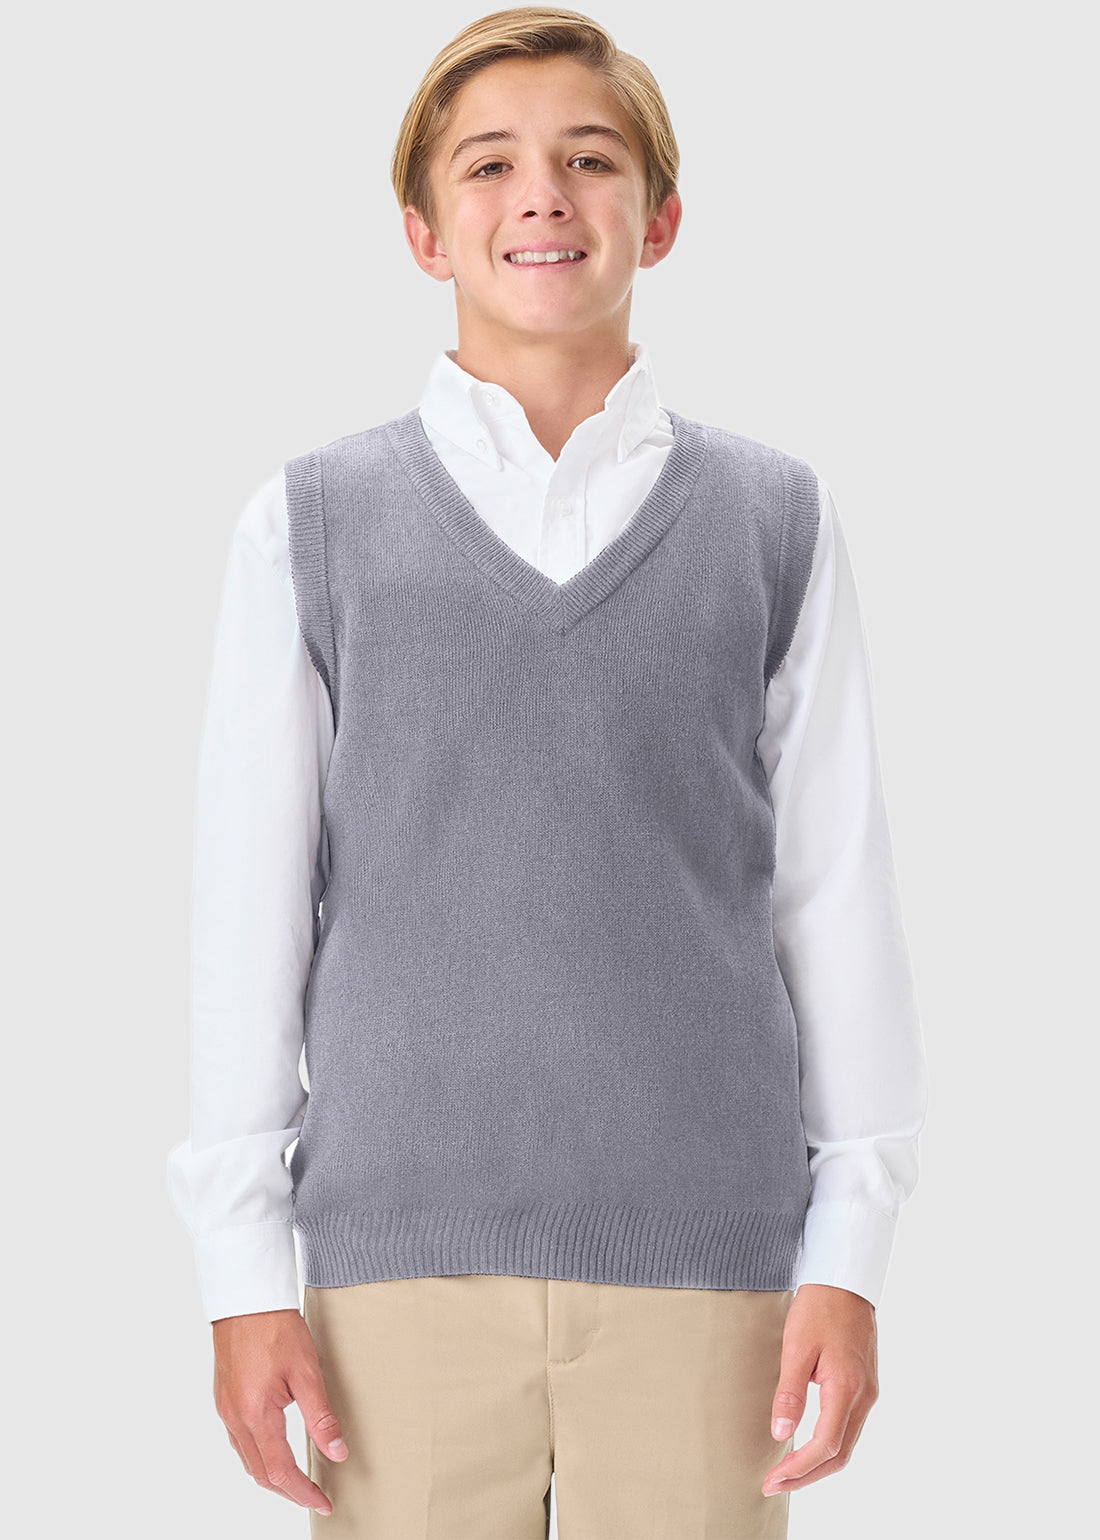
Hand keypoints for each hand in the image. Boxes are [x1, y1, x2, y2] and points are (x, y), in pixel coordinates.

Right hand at [212, 1307, 348, 1516]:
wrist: (246, 1297)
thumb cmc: (275, 1327)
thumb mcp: (307, 1371)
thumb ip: (321, 1417)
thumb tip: (337, 1452)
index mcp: (256, 1415)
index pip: (281, 1471)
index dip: (303, 1492)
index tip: (324, 1502)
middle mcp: (235, 1417)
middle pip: (260, 1473)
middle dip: (288, 1490)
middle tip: (315, 1496)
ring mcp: (226, 1408)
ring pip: (247, 1459)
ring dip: (272, 1475)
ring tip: (299, 1479)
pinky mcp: (225, 1397)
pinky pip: (239, 1440)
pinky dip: (259, 1455)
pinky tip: (274, 1448)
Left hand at [762, 1283, 878, 1497]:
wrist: (845, 1280)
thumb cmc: (819, 1307)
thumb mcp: (797, 1346)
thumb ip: (790, 1392)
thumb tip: (781, 1433)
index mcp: (847, 1388)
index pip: (825, 1446)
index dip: (798, 1469)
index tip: (772, 1479)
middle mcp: (864, 1396)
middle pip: (840, 1455)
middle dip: (807, 1476)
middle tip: (774, 1485)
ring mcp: (868, 1393)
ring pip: (846, 1444)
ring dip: (818, 1465)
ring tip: (786, 1473)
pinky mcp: (864, 1386)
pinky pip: (849, 1428)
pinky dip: (828, 1446)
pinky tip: (807, 1447)